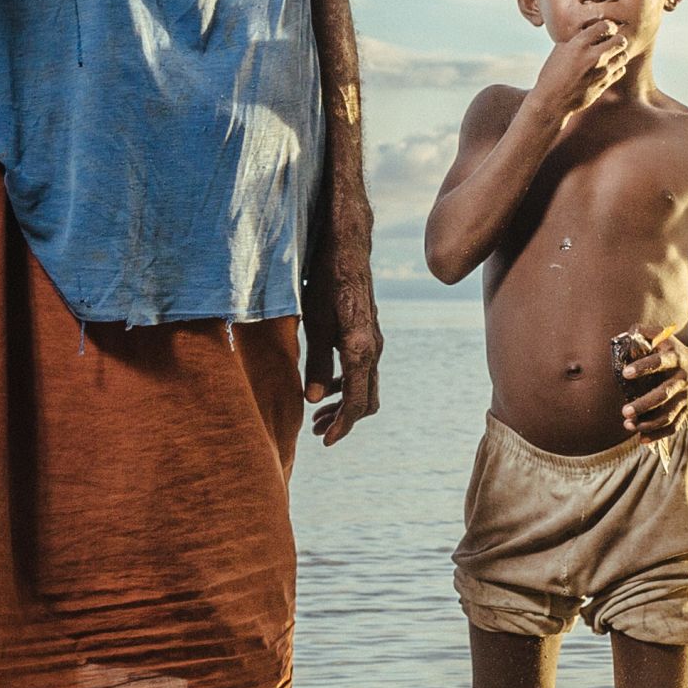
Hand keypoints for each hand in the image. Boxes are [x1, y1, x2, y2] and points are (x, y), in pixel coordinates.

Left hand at [303, 247, 382, 445]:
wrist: (347, 246)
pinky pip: (364, 370)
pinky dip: (347, 384)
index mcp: (360, 349)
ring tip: (317, 414)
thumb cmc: (326, 280)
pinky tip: (326, 385)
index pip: (356, 402)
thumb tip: (312, 401)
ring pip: (366, 386)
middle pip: (366, 401)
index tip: (324, 441)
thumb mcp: (313, 322)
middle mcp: (374, 348)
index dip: (342, 426)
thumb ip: (315, 363)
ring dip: (344, 404)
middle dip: (343, 420)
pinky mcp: (369, 333)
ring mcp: (374, 341)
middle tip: (316, 431)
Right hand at [529, 20, 633, 119]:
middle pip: (620, 40)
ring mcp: (601, 71)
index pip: (605, 25)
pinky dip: (616, 68)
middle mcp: (593, 56)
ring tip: (610, 55)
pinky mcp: (605, 84)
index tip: (606, 29)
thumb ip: (577, 40)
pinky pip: (620, 70)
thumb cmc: (552, 75)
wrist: (552, 102)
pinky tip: (607, 68)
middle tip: (612, 42)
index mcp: (579, 44)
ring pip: (624, 55)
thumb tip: (592, 32)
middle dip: (617, 39)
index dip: (608, 26)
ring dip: (618, 53)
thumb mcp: (559, 50)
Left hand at [615, 327, 687, 438]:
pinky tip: (641, 439)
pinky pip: (673, 427)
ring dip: (648, 423)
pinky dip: (658, 435)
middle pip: (664, 394)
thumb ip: (645, 332)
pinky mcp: (686, 411)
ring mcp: (686, 397)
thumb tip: (626, 332)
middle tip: (624, 410)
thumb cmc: (673, 351)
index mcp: (676, 358)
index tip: (625, 373)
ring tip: (628, 424)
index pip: (660, 362)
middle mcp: (683, 379)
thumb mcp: (664, 336)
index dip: (643, 367)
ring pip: (668, 415)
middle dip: (644, 404)